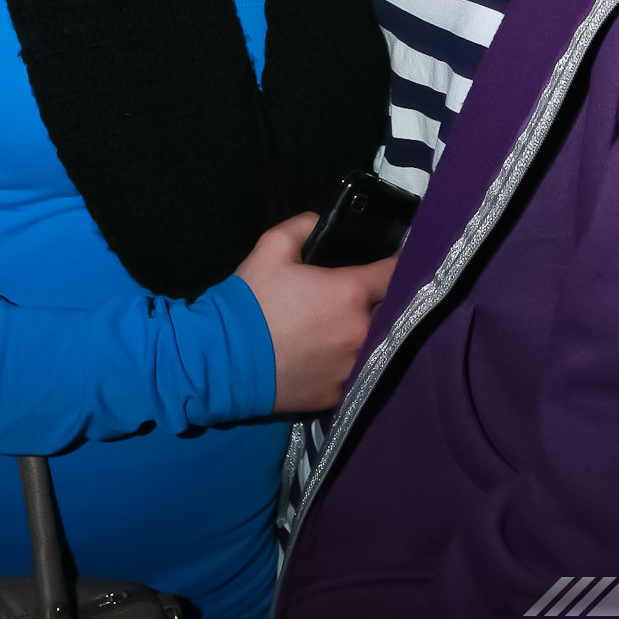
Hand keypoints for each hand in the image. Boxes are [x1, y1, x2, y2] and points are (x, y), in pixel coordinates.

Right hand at [234, 213, 396, 412]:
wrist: (221, 363)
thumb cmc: (249, 303)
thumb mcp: (271, 247)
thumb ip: (305, 225)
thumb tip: (323, 222)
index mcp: (350, 293)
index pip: (396, 272)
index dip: (397, 262)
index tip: (394, 259)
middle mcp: (361, 332)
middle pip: (388, 310)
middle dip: (377, 301)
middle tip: (358, 295)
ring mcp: (351, 368)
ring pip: (373, 344)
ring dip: (364, 334)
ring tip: (338, 328)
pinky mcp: (338, 395)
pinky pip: (353, 373)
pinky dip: (345, 363)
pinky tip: (326, 357)